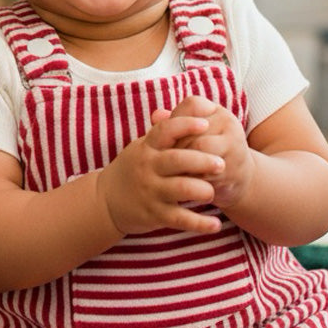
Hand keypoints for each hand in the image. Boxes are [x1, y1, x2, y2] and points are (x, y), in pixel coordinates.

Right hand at [97, 110, 224, 235]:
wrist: (106, 200)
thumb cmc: (135, 167)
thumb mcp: (144, 145)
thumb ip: (169, 129)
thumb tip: (199, 102)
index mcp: (148, 147)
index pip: (166, 130)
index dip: (186, 124)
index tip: (206, 122)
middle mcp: (149, 168)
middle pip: (177, 160)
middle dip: (201, 161)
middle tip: (221, 163)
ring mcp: (151, 191)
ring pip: (180, 189)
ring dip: (201, 190)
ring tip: (213, 192)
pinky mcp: (155, 215)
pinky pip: (180, 219)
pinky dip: (199, 224)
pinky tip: (215, 225)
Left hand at [161, 95, 253, 213]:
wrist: (238, 177)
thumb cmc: (208, 152)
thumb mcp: (194, 135)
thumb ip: (175, 124)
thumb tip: (155, 116)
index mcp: (217, 111)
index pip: (193, 105)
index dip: (177, 120)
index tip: (170, 136)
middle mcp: (228, 123)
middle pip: (192, 129)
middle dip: (175, 144)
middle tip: (163, 158)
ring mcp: (233, 145)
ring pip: (199, 147)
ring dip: (183, 160)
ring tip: (173, 169)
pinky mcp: (232, 167)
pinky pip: (206, 168)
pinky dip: (191, 175)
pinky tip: (183, 180)